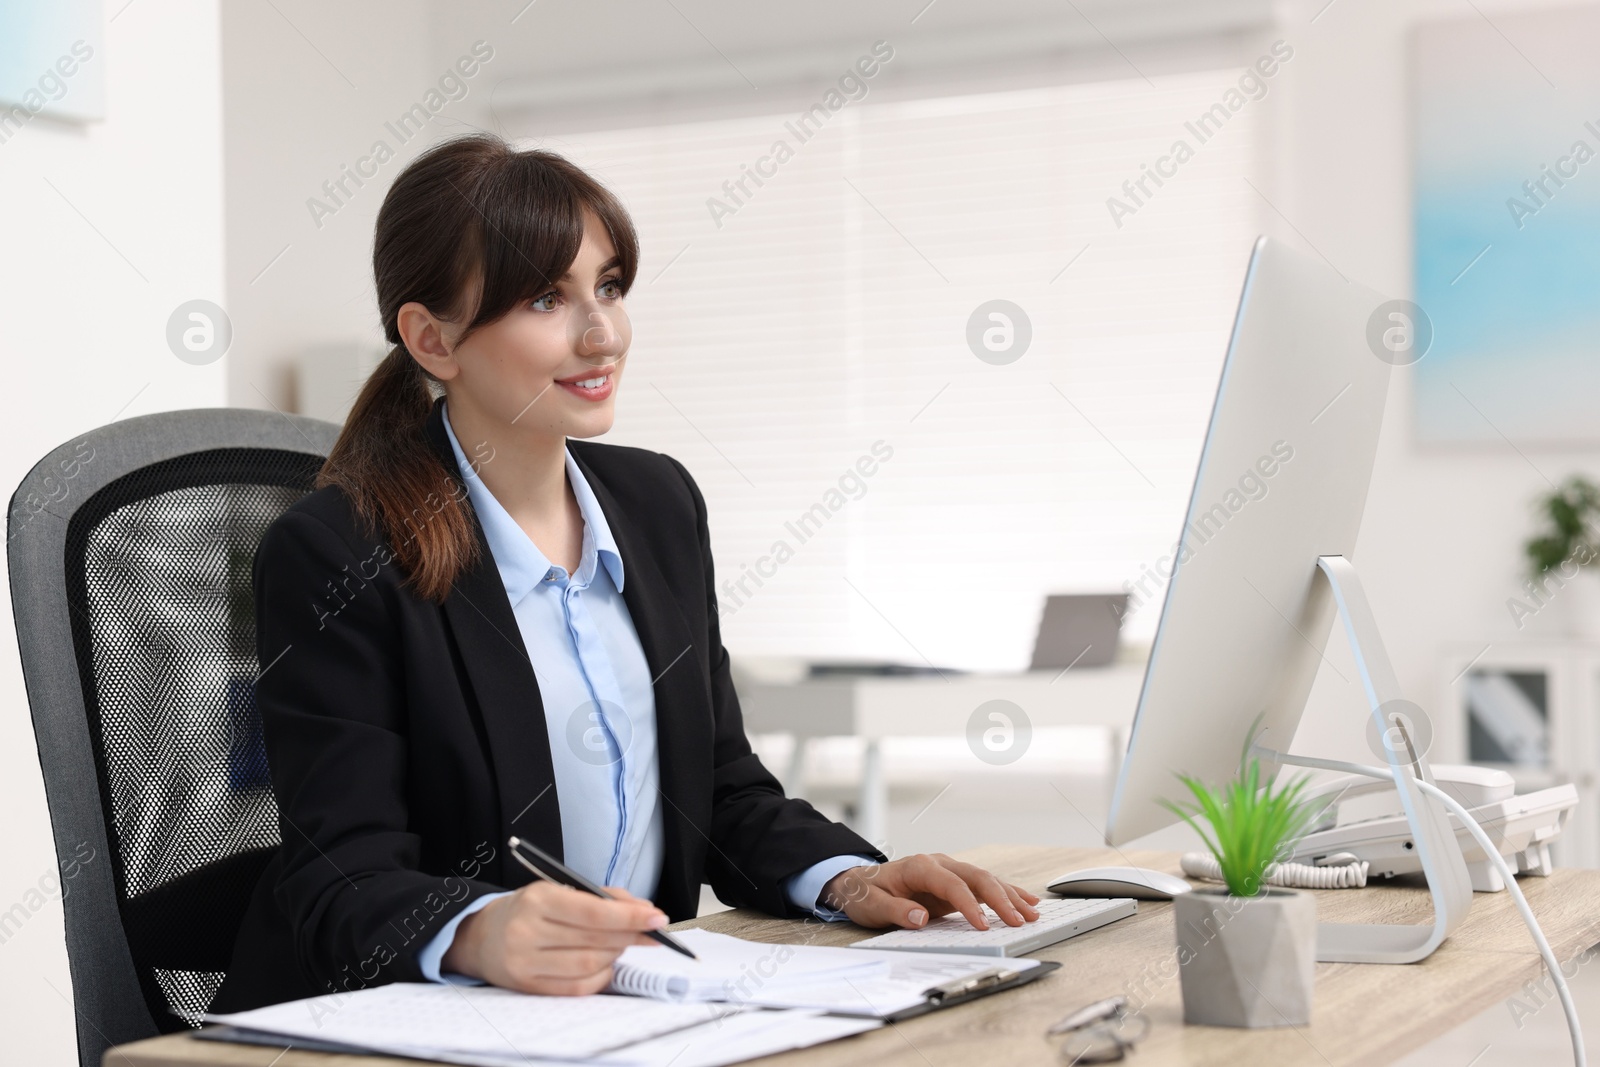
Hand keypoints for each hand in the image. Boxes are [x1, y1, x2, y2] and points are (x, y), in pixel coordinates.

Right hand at [442, 882, 667, 993]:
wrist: (482, 936)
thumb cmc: (529, 909)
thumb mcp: (558, 889)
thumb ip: (602, 897)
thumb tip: (643, 910)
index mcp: (537, 899)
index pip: (593, 912)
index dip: (630, 917)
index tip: (657, 917)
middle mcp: (527, 932)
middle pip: (594, 940)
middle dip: (630, 935)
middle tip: (650, 931)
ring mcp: (525, 963)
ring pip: (588, 965)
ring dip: (616, 955)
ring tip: (623, 943)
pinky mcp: (528, 986)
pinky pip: (576, 988)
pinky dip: (600, 977)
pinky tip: (606, 964)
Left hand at [821, 853, 1040, 930]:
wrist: (859, 882)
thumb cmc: (865, 893)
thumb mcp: (871, 905)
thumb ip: (895, 911)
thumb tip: (920, 918)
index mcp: (920, 866)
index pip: (952, 884)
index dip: (970, 905)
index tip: (983, 926)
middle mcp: (939, 864)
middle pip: (977, 877)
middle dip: (1001, 899)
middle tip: (1020, 921)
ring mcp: (949, 871)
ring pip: (986, 879)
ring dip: (1010, 896)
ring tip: (1033, 913)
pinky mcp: (954, 882)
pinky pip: (984, 886)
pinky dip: (1006, 893)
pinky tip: (1026, 901)